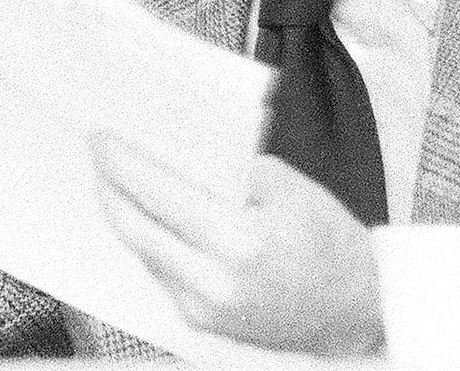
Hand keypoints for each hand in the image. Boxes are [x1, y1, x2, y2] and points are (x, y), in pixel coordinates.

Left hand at [91, 135, 382, 354]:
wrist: (361, 308)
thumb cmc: (331, 242)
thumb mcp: (285, 185)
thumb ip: (226, 167)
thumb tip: (174, 151)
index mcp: (238, 242)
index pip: (156, 193)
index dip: (120, 162)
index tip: (100, 138)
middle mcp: (213, 282)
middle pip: (133, 226)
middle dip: (108, 186)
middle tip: (98, 154)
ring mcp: (204, 309)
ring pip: (142, 251)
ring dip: (124, 213)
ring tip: (113, 178)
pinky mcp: (202, 322)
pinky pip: (159, 271)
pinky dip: (148, 240)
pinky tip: (145, 215)